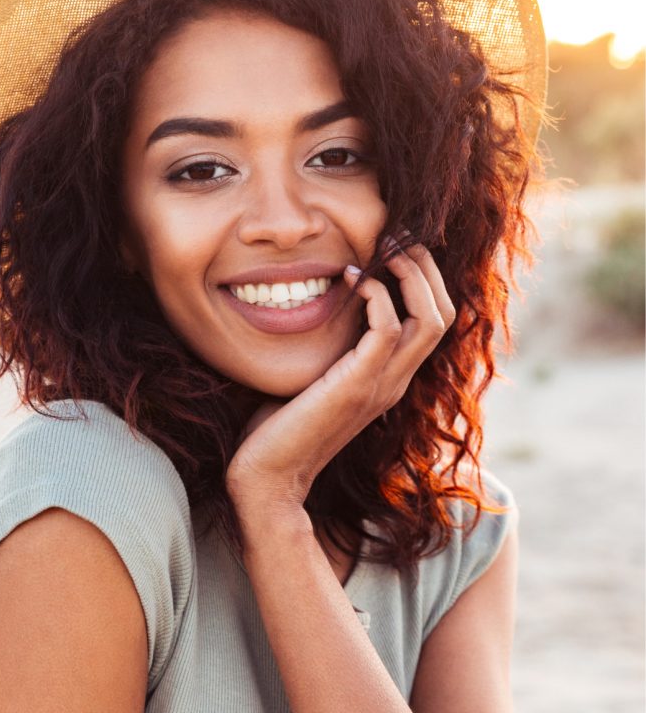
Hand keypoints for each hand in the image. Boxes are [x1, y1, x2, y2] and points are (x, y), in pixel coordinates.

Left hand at [225, 239, 455, 529]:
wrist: (267, 476)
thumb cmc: (277, 427)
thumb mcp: (312, 378)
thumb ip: (328, 347)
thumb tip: (315, 303)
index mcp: (389, 379)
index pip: (435, 321)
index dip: (423, 279)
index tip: (392, 248)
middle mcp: (395, 382)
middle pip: (445, 313)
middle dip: (425, 267)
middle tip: (396, 236)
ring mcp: (382, 385)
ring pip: (431, 318)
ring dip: (410, 274)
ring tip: (384, 249)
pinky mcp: (358, 386)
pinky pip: (389, 329)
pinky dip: (377, 297)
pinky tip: (350, 282)